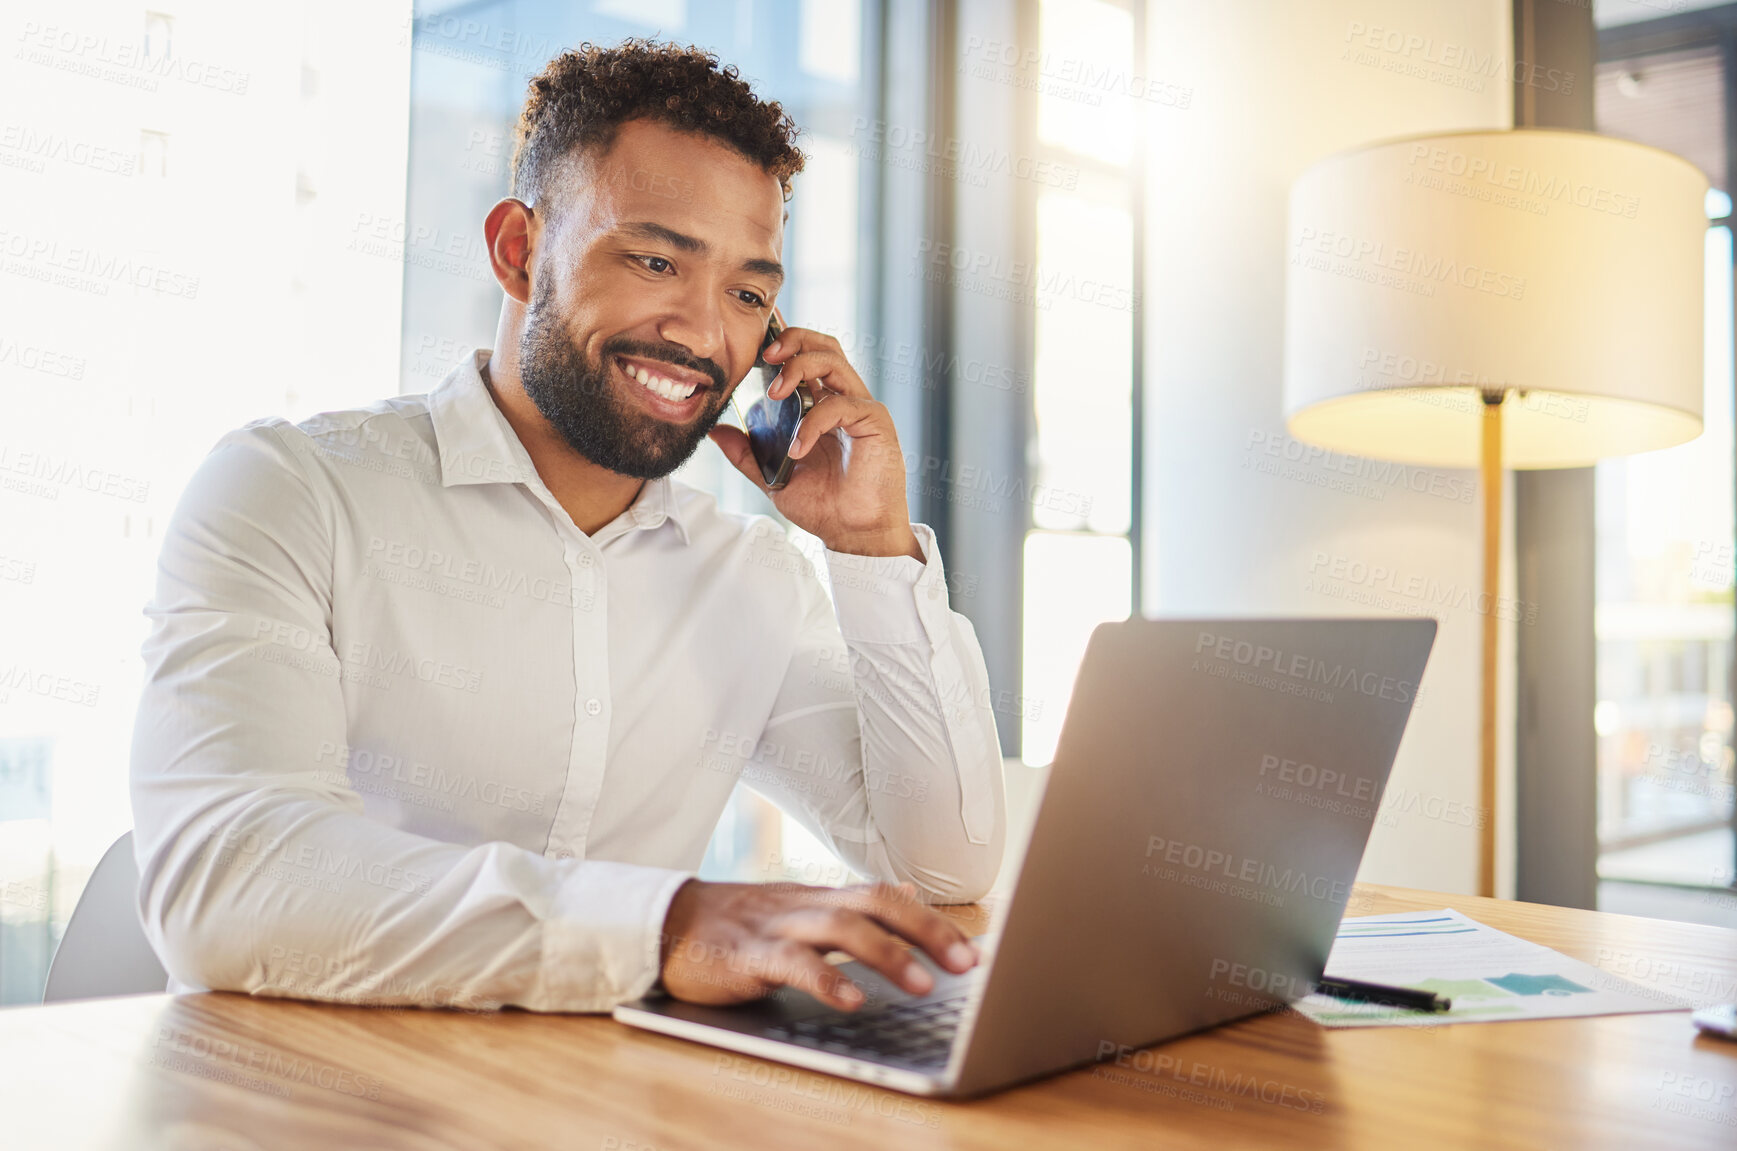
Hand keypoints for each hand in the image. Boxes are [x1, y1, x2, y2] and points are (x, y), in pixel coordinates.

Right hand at [656, 879, 980, 1010]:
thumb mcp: (803, 905)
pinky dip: (825, 979)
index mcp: (822, 897)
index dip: (932, 921)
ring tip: (922, 985)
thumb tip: (909, 887)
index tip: (972, 951)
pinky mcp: (747, 955)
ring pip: (840, 928)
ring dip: (887, 955)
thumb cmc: (738, 923)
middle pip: (875, 904)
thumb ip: (856, 901)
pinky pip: (792, 964)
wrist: (665, 922)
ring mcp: (777, 928)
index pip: (887, 897)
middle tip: (966, 963)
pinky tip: (853, 1000)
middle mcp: (806, 906)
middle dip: (926, 931)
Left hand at [708, 322, 920, 559]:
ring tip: (775, 393)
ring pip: (834, 361)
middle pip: (823, 345)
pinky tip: (798, 448)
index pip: (806, 357)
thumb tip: (718, 431)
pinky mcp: (875, 422)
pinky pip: (841, 406)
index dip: (785, 340)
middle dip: (793, 340)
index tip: (757, 338)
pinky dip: (813, 423)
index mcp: (822, 406)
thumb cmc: (826, 506)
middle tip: (764, 355)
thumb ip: (748, 454)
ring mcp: (861, 408)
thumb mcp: (775, 477)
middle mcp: (843, 400)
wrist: (855, 535)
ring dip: (799, 368)